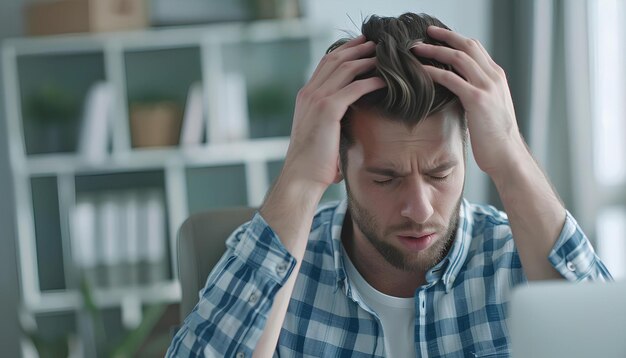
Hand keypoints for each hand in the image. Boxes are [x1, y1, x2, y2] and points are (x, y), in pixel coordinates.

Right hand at [281, 36, 384, 191]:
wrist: (302, 176)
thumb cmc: (315, 160)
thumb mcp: (321, 132)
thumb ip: (332, 117)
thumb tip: (351, 116)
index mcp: (306, 95)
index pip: (327, 62)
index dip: (346, 49)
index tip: (364, 44)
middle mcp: (309, 93)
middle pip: (336, 58)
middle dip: (359, 47)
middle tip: (378, 41)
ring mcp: (317, 99)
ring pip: (346, 68)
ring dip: (367, 58)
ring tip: (385, 54)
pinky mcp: (328, 110)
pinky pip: (355, 88)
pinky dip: (371, 81)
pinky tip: (385, 80)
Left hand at [411, 26, 525, 176]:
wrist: (507, 155)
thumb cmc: (494, 138)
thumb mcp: (487, 109)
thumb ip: (474, 94)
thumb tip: (454, 90)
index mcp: (497, 77)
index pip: (475, 48)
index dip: (455, 39)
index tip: (438, 36)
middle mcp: (494, 76)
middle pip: (467, 45)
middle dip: (445, 36)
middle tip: (426, 31)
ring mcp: (487, 86)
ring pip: (458, 57)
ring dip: (434, 49)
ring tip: (416, 48)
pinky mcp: (477, 99)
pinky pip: (450, 78)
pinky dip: (432, 71)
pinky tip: (419, 70)